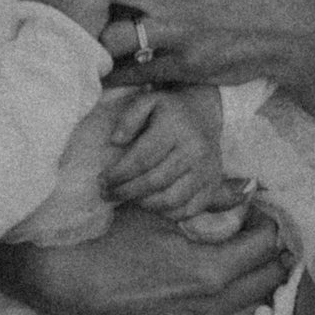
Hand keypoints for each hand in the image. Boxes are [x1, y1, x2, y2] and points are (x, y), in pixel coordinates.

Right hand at [0, 203, 290, 314]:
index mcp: (213, 268)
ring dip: (257, 283)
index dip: (266, 224)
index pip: (267, 244)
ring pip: (257, 307)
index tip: (255, 216)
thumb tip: (250, 187)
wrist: (78, 284)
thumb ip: (214, 199)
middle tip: (254, 238)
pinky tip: (222, 291)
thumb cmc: (118, 240)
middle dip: (269, 253)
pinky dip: (236, 307)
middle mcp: (216, 305)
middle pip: (270, 277)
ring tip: (241, 264)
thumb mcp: (164, 211)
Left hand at [102, 87, 224, 221]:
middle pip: (154, 182)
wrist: (206, 115)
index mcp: (176, 128)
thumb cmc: (170, 111)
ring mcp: (206, 171)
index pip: (142, 158)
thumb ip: (129, 117)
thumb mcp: (148, 101)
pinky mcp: (213, 186)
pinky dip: (165, 213)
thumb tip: (116, 141)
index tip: (102, 180)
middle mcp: (195, 151)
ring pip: (171, 200)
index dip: (119, 174)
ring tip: (129, 198)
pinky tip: (151, 204)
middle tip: (107, 193)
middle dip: (126, 191)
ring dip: (144, 204)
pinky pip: (187, 210)